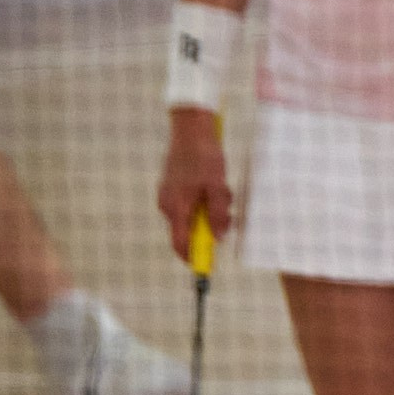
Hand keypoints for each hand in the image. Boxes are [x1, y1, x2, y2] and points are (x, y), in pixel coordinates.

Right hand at [156, 109, 232, 261]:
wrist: (191, 127)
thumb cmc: (204, 155)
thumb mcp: (217, 185)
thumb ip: (217, 213)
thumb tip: (219, 238)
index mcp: (175, 208)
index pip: (180, 244)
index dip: (193, 257)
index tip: (206, 266)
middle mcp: (167, 204)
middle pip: (188, 229)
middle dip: (209, 226)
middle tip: (226, 213)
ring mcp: (168, 194)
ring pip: (191, 214)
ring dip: (209, 210)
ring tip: (222, 189)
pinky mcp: (173, 186)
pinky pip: (189, 202)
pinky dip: (204, 199)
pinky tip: (214, 183)